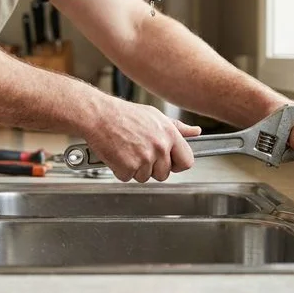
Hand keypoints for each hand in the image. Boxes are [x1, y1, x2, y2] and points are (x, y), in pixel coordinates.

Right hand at [83, 99, 201, 182]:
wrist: (98, 115)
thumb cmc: (123, 114)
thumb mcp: (155, 116)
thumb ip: (178, 128)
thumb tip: (195, 132)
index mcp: (169, 134)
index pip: (187, 161)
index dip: (177, 164)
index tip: (169, 162)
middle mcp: (159, 147)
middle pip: (164, 173)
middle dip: (152, 167)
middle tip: (138, 151)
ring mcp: (144, 158)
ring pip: (145, 177)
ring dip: (135, 169)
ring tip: (127, 150)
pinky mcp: (128, 167)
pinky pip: (128, 178)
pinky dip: (120, 170)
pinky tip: (118, 154)